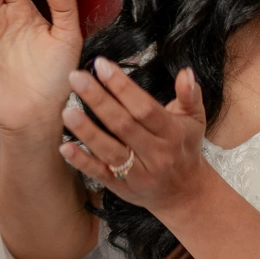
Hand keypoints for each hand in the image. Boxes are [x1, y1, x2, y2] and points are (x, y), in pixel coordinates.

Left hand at [61, 60, 210, 215]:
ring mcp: (139, 173)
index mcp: (172, 133)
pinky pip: (100, 174)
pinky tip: (64, 147)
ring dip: (87, 131)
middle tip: (76, 78)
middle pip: (124, 125)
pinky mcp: (122, 188)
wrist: (185, 193)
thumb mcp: (195, 119)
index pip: (144, 108)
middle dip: (99, 100)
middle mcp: (156, 154)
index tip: (101, 65)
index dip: (122, 86)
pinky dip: (82, 162)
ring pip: (110, 150)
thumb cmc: (185, 147)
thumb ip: (190, 94)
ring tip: (67, 111)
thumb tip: (185, 72)